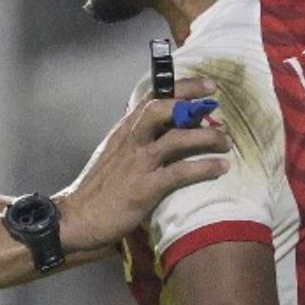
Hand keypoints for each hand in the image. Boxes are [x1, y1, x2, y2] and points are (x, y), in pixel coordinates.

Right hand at [56, 77, 231, 252]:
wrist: (78, 219)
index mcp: (124, 130)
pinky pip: (180, 172)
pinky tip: (221, 168)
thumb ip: (138, 141)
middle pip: (162, 107)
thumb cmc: (99, 190)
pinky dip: (204, 167)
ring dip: (206, 137)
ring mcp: (138, 163)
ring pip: (177, 138)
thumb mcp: (115, 155)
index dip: (180, 87)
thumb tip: (169, 131)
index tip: (205, 85)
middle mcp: (131, 140)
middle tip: (216, 100)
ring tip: (226, 141)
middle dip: (192, 100)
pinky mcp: (144, 187)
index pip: (152, 97)